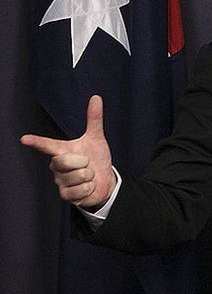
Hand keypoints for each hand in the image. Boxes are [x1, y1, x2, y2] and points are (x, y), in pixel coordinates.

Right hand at [21, 95, 114, 210]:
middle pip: (65, 161)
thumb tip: (96, 97)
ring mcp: (60, 182)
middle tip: (88, 164)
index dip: (37, 142)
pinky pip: (81, 190)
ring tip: (89, 176)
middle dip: (83, 162)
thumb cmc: (96, 159)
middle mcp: (57, 166)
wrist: (104, 180)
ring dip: (89, 176)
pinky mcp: (66, 195)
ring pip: (77, 176)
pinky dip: (90, 188)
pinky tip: (88, 187)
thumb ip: (94, 119)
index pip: (47, 145)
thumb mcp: (96, 139)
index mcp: (61, 151)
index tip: (24, 138)